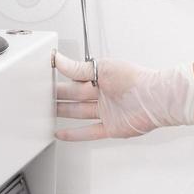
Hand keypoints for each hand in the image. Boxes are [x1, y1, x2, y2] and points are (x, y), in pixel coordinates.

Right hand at [53, 51, 193, 140]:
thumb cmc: (135, 79)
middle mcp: (103, 94)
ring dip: (63, 113)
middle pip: (75, 96)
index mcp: (101, 76)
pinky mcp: (110, 127)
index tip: (45, 77)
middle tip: (40, 96)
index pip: (76, 78)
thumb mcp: (102, 68)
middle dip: (58, 96)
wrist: (154, 99)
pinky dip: (75, 134)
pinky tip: (61, 134)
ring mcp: (106, 111)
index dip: (61, 78)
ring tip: (46, 114)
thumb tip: (59, 59)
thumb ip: (78, 69)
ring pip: (79, 113)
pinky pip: (89, 131)